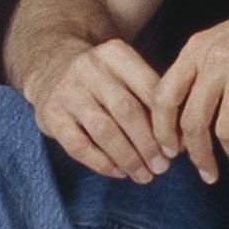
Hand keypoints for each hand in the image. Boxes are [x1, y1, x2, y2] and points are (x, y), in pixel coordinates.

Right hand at [30, 34, 172, 182]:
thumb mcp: (124, 72)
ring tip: (144, 175)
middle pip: (127, 110)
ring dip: (128, 158)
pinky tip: (119, 173)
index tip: (176, 147)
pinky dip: (102, 163)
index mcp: (115, 53)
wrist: (50, 70)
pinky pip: (79, 146)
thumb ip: (148, 98)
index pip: (148, 87)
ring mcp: (67, 91)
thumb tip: (178, 140)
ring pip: (104, 130)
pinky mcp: (51, 115)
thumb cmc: (102, 79)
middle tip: (162, 167)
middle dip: (148, 144)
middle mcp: (89, 68)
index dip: (165, 121)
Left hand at [152, 0, 228, 185]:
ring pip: (225, 130)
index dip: (163, 130)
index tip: (173, 151)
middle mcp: (216, 58)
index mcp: (199, 48)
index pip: (165, 96)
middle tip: (207, 173)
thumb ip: (203, 69)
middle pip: (192, 120)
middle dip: (197, 154)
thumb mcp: (226, 39)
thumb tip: (185, 116)